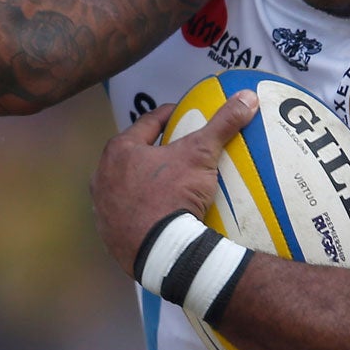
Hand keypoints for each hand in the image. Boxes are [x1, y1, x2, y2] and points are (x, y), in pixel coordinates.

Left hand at [91, 90, 257, 272]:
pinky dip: (139, 211)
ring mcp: (102, 207)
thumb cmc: (174, 195)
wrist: (161, 250)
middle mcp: (103, 176)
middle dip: (153, 152)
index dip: (168, 116)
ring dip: (143, 182)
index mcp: (119, 151)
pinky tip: (157, 213)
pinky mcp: (108, 233)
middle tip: (177, 151)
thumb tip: (247, 98)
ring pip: (125, 185)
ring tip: (168, 184)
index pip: (147, 124)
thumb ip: (222, 124)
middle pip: (133, 155)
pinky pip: (126, 215)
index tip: (182, 116)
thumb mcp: (201, 155)